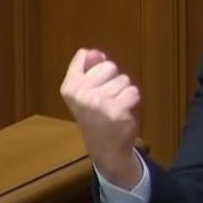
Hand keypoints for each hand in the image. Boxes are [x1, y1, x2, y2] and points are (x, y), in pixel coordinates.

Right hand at [60, 48, 142, 188]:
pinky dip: (133, 101)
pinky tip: (124, 113)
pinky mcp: (116, 110)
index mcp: (69, 86)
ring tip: (115, 107)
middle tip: (106, 100)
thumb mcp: (85, 93)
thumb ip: (88, 70)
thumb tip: (94, 52)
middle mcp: (80, 93)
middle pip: (109, 65)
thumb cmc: (97, 117)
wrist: (106, 150)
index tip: (93, 84)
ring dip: (124, 92)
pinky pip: (133, 92)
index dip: (96, 67)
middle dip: (113, 80)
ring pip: (124, 79)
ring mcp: (98, 102)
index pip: (85, 55)